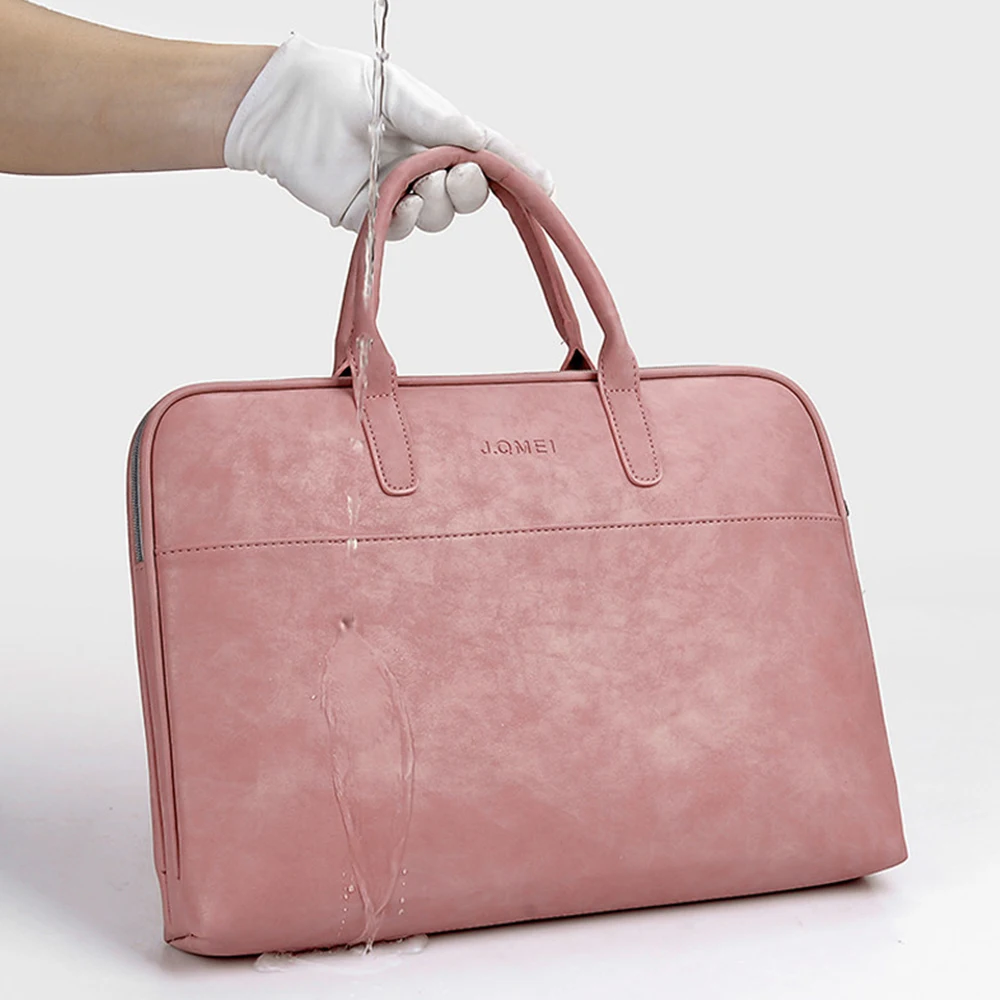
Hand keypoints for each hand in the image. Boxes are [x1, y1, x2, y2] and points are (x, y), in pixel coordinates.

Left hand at [223, 35, 552, 239]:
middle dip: (474, 190)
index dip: (516, 171)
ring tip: (426, 183)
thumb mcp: (402, 95)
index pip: (486, 155)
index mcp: (438, 135)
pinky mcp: (368, 215)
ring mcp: (397, 193)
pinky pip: (400, 229)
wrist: (288, 104)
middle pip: (467, 195)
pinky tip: (403, 203)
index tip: (546, 185)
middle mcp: (422, 168)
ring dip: (440, 204)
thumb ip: (441, 121)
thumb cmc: (345, 87)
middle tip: (465, 174)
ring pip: (437, 216)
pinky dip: (408, 219)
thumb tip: (480, 139)